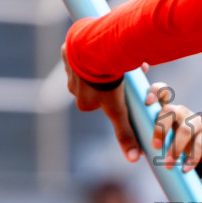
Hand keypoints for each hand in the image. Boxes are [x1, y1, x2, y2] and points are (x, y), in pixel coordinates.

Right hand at [62, 43, 141, 162]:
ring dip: (105, 61)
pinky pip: (84, 49)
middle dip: (113, 75)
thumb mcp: (117, 110)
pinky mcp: (69, 50)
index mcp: (83, 101)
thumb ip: (124, 133)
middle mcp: (73, 85)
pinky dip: (94, 48)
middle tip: (125, 68)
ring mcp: (70, 67)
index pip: (104, 98)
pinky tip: (104, 43)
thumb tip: (132, 159)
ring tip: (116, 56)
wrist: (93, 53)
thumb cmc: (105, 83)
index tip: (127, 84)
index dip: (117, 91)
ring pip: (92, 64)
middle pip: (99, 82)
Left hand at [147, 82, 201, 170]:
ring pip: (186, 130)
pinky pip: (199, 145)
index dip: (155, 92)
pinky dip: (191, 159)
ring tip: (168, 164)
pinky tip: (185, 168)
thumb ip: (146, 139)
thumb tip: (133, 154)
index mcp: (166, 108)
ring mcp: (194, 121)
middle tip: (156, 146)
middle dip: (161, 129)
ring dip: (176, 148)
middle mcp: (180, 111)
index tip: (148, 102)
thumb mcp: (161, 134)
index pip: (162, 91)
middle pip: (171, 111)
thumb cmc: (174, 136)